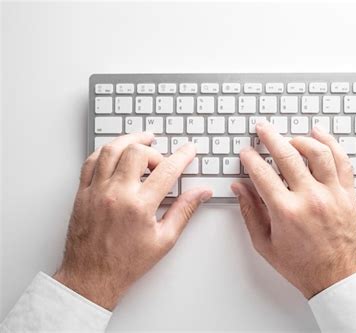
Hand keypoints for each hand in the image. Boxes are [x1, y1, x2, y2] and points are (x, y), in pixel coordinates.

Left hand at [54, 133, 211, 309]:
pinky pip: (91, 161)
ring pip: (112, 150)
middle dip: (155, 151)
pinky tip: (115, 152)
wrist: (91, 277)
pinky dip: (106, 151)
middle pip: (137, 152)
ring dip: (129, 141)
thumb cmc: (126, 263)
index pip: (167, 170)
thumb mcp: (164, 240)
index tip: (189, 150)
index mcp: (139, 206)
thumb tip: (201, 193)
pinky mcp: (82, 193)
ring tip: (142, 141)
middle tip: (162, 161)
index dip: (182, 156)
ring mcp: (96, 191)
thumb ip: (184, 211)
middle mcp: (116, 194)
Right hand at [232, 122, 355, 298]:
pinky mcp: (348, 194)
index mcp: (286, 211)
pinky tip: (320, 135)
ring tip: (289, 137)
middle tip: (262, 128)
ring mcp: (332, 194)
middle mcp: (310, 198)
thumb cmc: (302, 266)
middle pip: (287, 154)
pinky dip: (331, 143)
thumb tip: (239, 188)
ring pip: (317, 152)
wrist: (339, 279)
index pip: (262, 173)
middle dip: (270, 137)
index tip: (246, 153)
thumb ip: (250, 213)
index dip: (250, 159)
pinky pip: (342, 161)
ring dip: (300, 139)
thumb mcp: (265, 244)